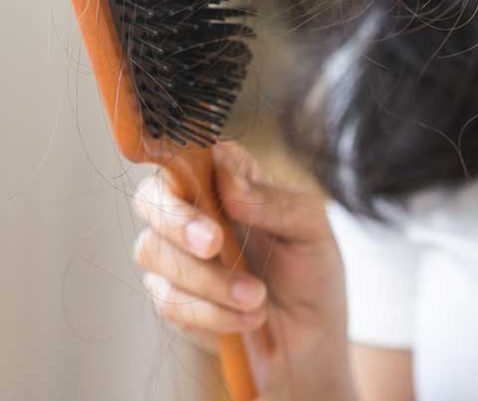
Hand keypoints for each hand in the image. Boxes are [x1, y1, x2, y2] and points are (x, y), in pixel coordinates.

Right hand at [131, 142, 351, 396]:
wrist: (311, 337)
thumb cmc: (312, 270)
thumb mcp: (310, 229)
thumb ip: (273, 201)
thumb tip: (230, 184)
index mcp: (227, 178)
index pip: (187, 154)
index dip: (181, 163)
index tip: (204, 186)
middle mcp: (194, 209)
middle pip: (152, 200)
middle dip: (180, 223)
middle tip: (215, 244)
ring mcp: (176, 255)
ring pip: (155, 253)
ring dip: (209, 280)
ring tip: (258, 297)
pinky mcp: (171, 298)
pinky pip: (170, 300)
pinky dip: (213, 312)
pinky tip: (250, 317)